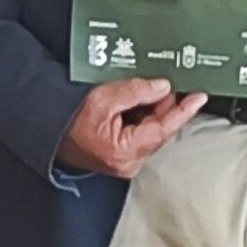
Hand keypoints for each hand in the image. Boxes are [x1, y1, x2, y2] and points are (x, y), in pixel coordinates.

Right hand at [58, 77, 205, 180]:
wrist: (47, 130)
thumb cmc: (67, 119)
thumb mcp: (104, 98)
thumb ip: (136, 92)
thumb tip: (162, 87)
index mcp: (125, 151)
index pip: (164, 128)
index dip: (183, 110)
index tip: (198, 97)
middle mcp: (129, 162)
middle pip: (159, 130)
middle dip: (164, 105)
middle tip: (163, 84)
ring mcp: (126, 162)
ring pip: (151, 131)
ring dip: (151, 110)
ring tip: (142, 91)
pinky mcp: (122, 157)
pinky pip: (141, 134)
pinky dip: (142, 117)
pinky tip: (135, 102)